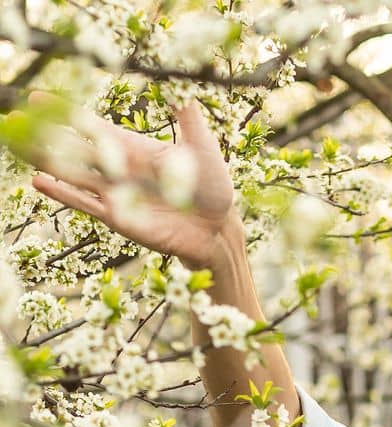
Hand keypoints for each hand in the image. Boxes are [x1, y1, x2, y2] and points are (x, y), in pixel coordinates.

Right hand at [25, 94, 238, 269]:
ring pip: (72, 174)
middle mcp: (118, 169)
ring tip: (15, 144)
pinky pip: (85, 204)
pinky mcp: (119, 218)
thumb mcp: (201, 147)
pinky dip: (63, 194)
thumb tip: (182, 82)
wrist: (219, 229)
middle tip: (13, 119)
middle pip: (73, 148)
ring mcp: (115, 194)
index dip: (65, 112)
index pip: (92, 126)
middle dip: (44, 134)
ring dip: (45, 160)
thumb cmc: (212, 187)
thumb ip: (187, 117)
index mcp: (133, 147)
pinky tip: (38, 182)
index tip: (37, 96)